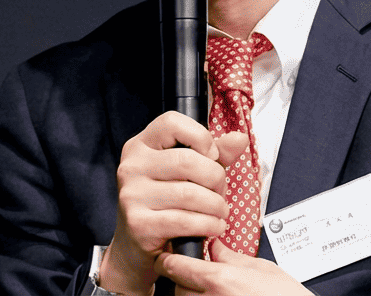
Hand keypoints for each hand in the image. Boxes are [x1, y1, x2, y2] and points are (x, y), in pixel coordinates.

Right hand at [97, 111, 248, 294]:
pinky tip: (214, 227)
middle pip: (188, 161)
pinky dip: (209, 225)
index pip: (171, 122)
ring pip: (190, 194)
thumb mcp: (185, 175)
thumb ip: (212, 156)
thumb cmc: (164, 206)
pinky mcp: (138, 223)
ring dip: (217, 207)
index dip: (200, 136)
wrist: (135, 248)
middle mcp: (131, 167)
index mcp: (140, 147)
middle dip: (216, 179)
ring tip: (220, 213)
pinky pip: (186, 221)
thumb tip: (239, 139)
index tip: (212, 156)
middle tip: (220, 194)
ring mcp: (132, 195)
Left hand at [155, 238, 312, 294]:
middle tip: (201, 275)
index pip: (174, 266)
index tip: (168, 257)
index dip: (168, 259)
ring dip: (193, 294)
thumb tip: (215, 247)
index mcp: (219, 280)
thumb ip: (231, 256)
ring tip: (216, 290)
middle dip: (184, 278)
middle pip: (177, 286)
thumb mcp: (262, 269)